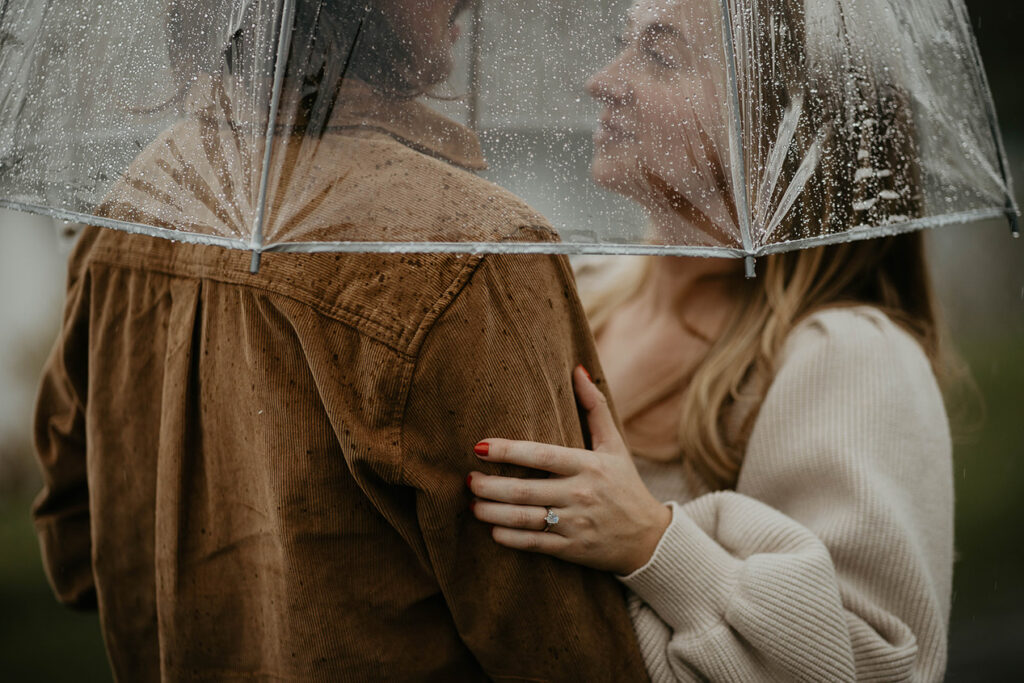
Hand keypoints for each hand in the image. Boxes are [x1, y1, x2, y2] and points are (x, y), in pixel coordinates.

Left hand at [467, 365, 671, 574]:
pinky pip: (534, 544)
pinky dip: (509, 538)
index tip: (479, 447)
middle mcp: (580, 494)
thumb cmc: (626, 485)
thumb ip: (594, 407)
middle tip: (468, 480)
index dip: (507, 451)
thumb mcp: (615, 445)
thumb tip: (577, 369)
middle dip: (490, 485)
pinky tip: (493, 531)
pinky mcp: (573, 549)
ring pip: (524, 518)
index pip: (541, 455)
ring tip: (473, 504)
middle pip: (524, 490)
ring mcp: (576, 523)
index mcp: (588, 465)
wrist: (649, 539)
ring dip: (492, 512)